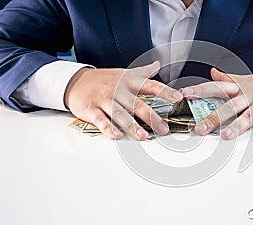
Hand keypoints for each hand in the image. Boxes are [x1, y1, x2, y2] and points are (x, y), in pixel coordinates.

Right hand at [64, 61, 183, 139]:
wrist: (74, 81)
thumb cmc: (102, 79)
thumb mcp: (123, 73)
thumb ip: (142, 72)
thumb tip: (157, 64)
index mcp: (128, 82)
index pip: (150, 85)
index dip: (165, 91)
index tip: (178, 98)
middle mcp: (118, 90)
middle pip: (137, 104)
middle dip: (151, 117)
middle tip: (163, 129)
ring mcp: (104, 100)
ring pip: (120, 113)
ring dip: (132, 126)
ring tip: (143, 136)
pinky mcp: (91, 110)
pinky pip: (100, 120)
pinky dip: (108, 128)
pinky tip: (116, 136)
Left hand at [182, 68, 252, 139]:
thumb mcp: (246, 79)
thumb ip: (227, 78)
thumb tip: (211, 72)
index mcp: (240, 88)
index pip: (216, 88)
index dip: (200, 90)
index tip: (184, 94)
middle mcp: (249, 95)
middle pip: (229, 106)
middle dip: (213, 117)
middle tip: (199, 128)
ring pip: (248, 116)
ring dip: (236, 126)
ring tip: (224, 135)